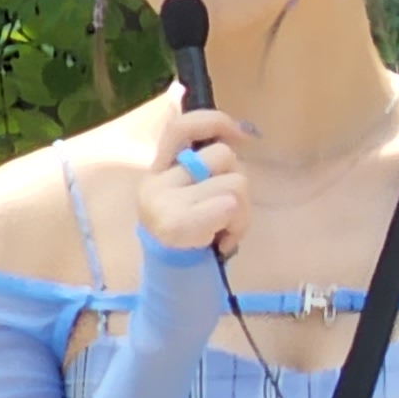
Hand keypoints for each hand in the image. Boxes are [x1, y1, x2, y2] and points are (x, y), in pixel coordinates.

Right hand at [137, 92, 255, 260]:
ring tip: (225, 228)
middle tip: (228, 209)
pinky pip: (229, 206)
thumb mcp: (197, 191)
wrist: (175, 276)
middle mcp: (156, 180)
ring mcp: (162, 201)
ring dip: (243, 210)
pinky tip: (222, 240)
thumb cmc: (195, 229)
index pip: (180, 126)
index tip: (242, 135)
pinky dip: (238, 225)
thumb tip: (243, 131)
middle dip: (238, 180)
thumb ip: (209, 164)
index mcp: (160, 167)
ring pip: (234, 182)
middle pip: (223, 155)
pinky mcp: (175, 223)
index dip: (214, 121)